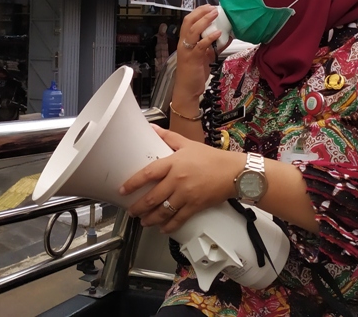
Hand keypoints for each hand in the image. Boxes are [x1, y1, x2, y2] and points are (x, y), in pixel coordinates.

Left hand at [121, 126, 241, 233]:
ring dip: (151, 219)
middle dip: (139, 207)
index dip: (133, 183)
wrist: (234, 172)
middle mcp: (177, 180)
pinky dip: (169, 226)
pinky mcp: (195, 206)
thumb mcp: (188, 143)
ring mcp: (186, 194)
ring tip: (144, 221)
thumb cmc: (212, 158)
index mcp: (174, 163)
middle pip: (152, 197)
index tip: (123, 190)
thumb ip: (168, 137)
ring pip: (163, 211)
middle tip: (132, 211)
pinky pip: (179, 219)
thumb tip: (152, 128)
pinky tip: (163, 228)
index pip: (148, 174)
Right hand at [173, 5, 221, 100]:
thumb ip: (213, 47)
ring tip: (215, 14)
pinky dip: (209, 38)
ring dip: (204, 21)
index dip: (198, 12)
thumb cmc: (195, 73)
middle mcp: (184, 43)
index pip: (188, 21)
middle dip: (200, 12)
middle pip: (188, 21)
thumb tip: (227, 37)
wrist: (187, 90)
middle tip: (212, 7)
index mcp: (185, 41)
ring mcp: (187, 50)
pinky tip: (218, 33)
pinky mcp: (192, 58)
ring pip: (192, 30)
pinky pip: (200, 45)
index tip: (209, 6)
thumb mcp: (205, 56)